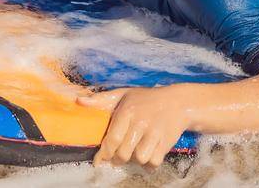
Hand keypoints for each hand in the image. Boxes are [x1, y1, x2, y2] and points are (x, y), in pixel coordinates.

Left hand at [77, 86, 192, 168]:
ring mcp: (155, 133)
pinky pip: (154, 162)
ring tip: (135, 152)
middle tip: (119, 156)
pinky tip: (148, 156)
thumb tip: (79, 101)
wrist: (179, 102)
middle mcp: (141, 123)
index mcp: (128, 111)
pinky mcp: (166, 142)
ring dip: (135, 160)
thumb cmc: (147, 99)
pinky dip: (150, 164)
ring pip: (139, 159)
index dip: (104, 153)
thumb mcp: (124, 94)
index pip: (112, 139)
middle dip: (118, 158)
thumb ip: (102, 99)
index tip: (99, 160)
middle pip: (124, 153)